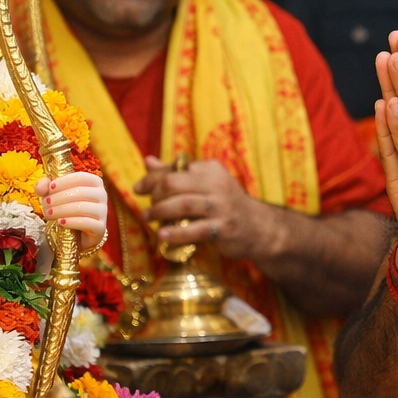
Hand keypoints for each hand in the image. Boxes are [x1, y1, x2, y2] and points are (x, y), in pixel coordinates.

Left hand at [37, 172, 107, 253]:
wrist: (76, 233)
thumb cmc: (65, 208)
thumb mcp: (54, 194)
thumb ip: (45, 187)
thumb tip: (41, 188)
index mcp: (94, 182)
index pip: (81, 177)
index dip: (64, 182)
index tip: (50, 189)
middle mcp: (102, 194)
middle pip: (81, 192)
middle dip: (59, 198)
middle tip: (45, 204)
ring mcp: (103, 211)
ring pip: (83, 207)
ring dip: (62, 210)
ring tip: (49, 214)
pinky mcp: (100, 227)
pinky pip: (87, 223)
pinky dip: (72, 222)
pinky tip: (60, 222)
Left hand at [133, 156, 273, 261]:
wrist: (259, 227)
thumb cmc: (225, 204)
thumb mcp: (205, 183)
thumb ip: (176, 173)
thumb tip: (148, 161)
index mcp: (210, 169)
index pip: (174, 169)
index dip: (151, 179)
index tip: (138, 189)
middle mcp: (216, 184)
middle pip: (174, 183)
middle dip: (155, 195)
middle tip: (148, 207)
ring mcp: (220, 206)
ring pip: (181, 204)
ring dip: (160, 212)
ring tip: (149, 219)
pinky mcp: (223, 228)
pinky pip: (194, 229)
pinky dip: (175, 233)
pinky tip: (163, 236)